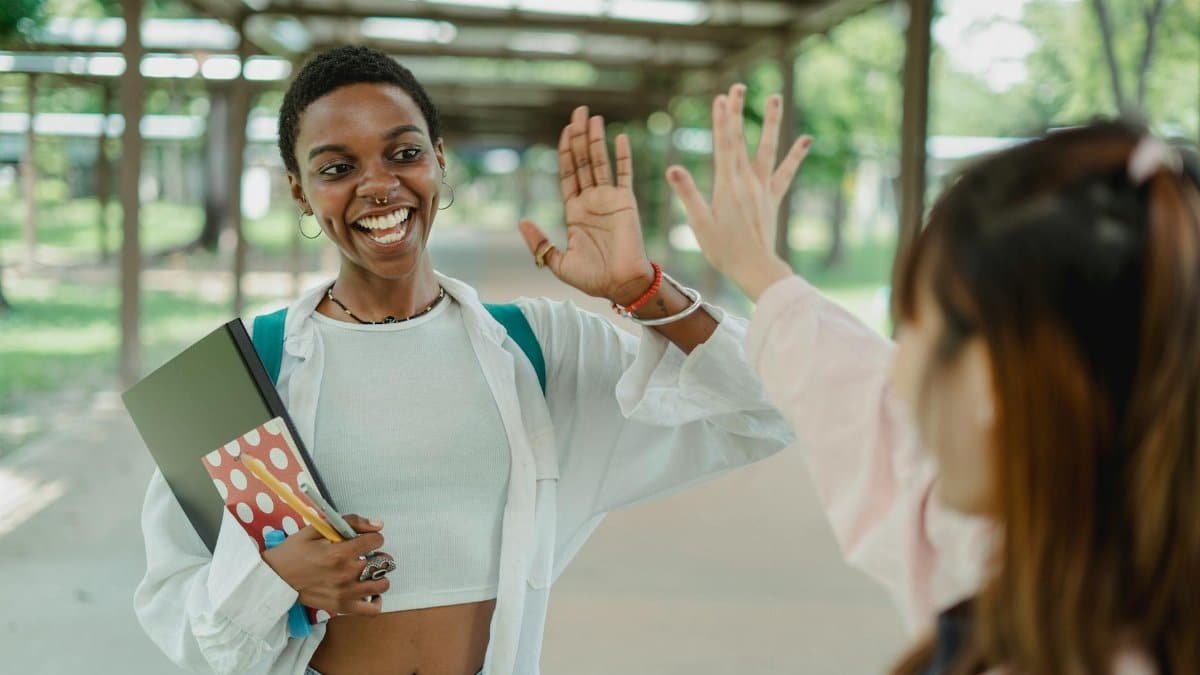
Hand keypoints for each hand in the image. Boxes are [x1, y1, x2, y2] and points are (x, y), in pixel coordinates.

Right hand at [261, 514, 392, 615]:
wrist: (276, 578)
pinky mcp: (342, 607)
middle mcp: (346, 574)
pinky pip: (371, 609)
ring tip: (369, 573)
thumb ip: (349, 522)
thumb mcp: (316, 529)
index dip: (374, 537)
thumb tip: (378, 525)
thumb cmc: (295, 551)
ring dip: (379, 576)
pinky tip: (369, 592)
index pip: (376, 541)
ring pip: (382, 585)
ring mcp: (345, 593)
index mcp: (340, 553)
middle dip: (378, 555)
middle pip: (382, 563)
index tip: (366, 540)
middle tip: (367, 555)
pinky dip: (375, 601)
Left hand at [518, 106, 655, 305]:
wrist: (620, 285)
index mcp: (575, 212)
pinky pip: (624, 175)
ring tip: (592, 116)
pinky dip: (623, 156)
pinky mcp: (626, 202)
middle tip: (578, 111)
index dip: (566, 152)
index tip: (565, 131)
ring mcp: (609, 200)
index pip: (568, 174)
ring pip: (600, 162)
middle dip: (579, 137)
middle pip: (583, 161)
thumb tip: (522, 221)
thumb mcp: (558, 262)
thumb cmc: (592, 278)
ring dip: (596, 139)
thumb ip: (540, 243)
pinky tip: (619, 137)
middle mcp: (592, 201)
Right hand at [666, 83, 811, 300]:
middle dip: (738, 112)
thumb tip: (673, 168)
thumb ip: (688, 193)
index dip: (722, 120)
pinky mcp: (772, 198)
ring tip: (775, 97)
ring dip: (770, 122)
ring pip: (767, 149)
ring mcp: (762, 188)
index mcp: (727, 185)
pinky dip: (796, 156)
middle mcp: (747, 181)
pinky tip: (806, 139)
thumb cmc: (723, 249)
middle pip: (741, 140)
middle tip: (738, 86)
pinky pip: (785, 173)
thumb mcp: (700, 223)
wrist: (755, 268)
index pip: (724, 144)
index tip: (721, 98)